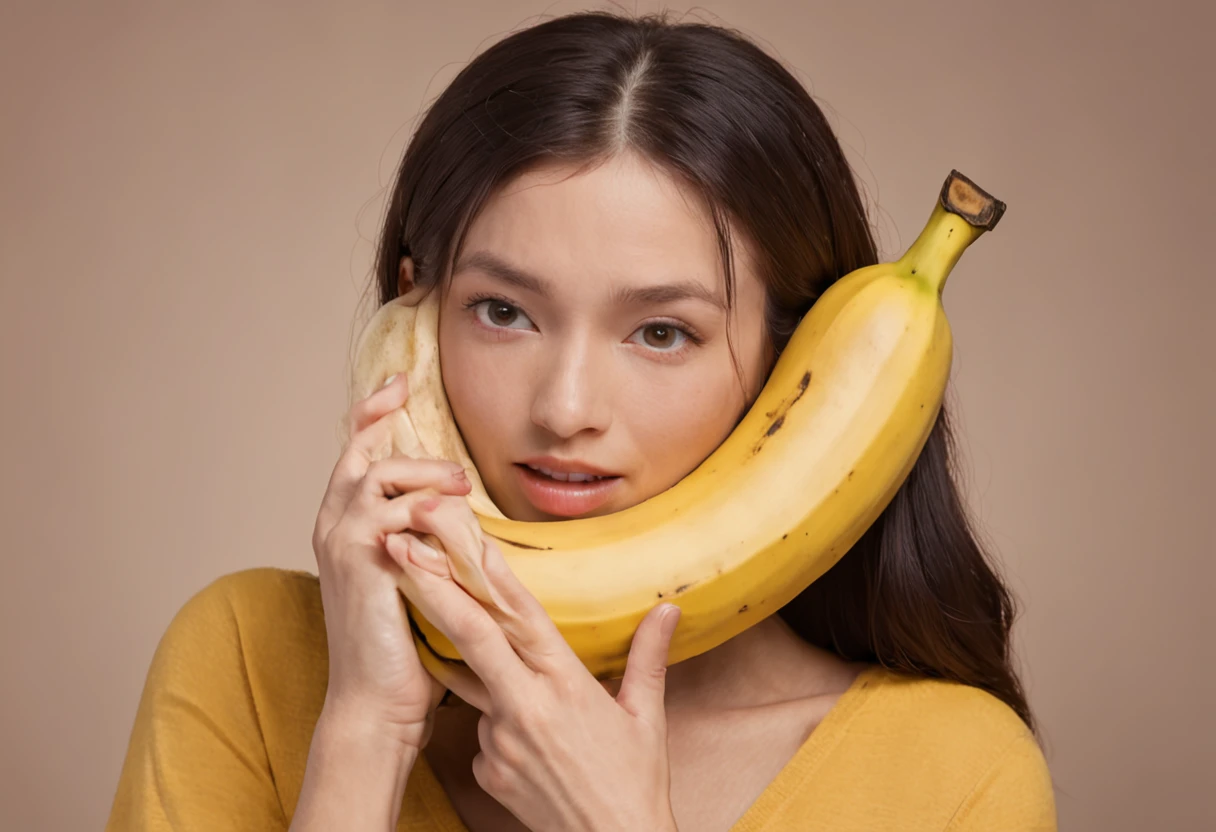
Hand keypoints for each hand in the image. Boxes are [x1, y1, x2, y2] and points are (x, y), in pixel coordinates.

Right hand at [310, 373, 471, 750]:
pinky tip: (454, 527)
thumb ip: (423, 535)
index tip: (400, 383)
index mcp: (346, 525)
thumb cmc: (403, 644)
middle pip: (359, 448)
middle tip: (445, 448)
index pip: (356, 451)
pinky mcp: (357, 557)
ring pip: (379, 471)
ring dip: (425, 472)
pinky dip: (427, 510)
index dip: (374, 412)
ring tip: (461, 489)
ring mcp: (340, 538)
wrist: (378, 700)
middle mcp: (334, 524)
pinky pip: (394, 509)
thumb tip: (455, 505)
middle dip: (394, 424)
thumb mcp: (415, 574)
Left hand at [385, 498, 682, 831]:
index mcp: (567, 685)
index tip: (458, 537)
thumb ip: (648, 655)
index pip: (520, 618)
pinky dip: (497, 723)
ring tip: (479, 654)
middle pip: (471, 637)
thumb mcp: (647, 715)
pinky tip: (531, 744)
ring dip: (472, 664)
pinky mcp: (487, 772)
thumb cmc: (636, 783)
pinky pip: (483, 730)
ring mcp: (501, 742)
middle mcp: (527, 708)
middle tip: (402, 548)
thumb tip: (668, 608)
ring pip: (476, 685)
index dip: (486, 574)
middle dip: (433, 589)